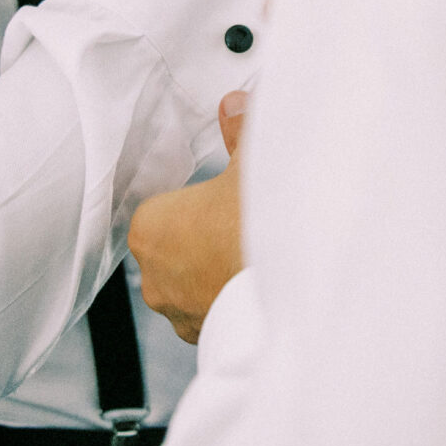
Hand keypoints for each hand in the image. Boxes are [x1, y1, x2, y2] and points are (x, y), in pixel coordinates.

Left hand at [128, 91, 248, 343]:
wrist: (295, 296)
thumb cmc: (261, 228)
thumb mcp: (254, 164)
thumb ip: (241, 129)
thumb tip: (234, 104)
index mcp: (150, 229)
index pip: (161, 210)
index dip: (193, 202)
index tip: (222, 198)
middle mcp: (154, 278)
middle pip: (176, 246)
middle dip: (205, 238)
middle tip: (242, 223)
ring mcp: (180, 315)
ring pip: (194, 282)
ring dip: (218, 271)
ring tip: (254, 255)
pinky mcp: (207, 340)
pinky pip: (213, 310)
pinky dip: (231, 299)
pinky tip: (258, 284)